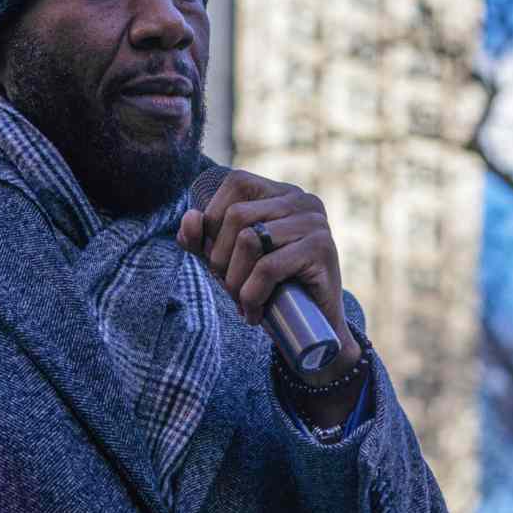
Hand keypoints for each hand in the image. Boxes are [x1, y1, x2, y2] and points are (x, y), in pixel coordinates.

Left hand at [175, 169, 361, 387]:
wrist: (314, 328)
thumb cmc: (271, 289)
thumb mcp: (230, 260)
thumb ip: (204, 238)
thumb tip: (190, 218)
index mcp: (283, 194)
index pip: (237, 184)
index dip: (213, 218)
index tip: (216, 256)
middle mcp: (303, 201)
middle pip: (237, 214)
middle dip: (220, 257)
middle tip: (229, 287)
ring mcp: (315, 223)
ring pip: (249, 240)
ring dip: (235, 280)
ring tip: (242, 302)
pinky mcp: (322, 250)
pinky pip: (268, 267)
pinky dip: (252, 295)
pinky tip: (255, 313)